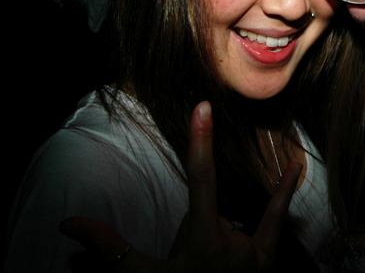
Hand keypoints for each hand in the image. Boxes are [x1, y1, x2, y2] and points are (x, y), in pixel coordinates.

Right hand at [59, 101, 301, 271]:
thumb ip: (109, 250)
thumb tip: (69, 224)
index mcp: (203, 238)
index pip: (201, 179)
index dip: (201, 141)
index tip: (204, 107)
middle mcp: (234, 241)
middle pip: (213, 210)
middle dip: (197, 228)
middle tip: (190, 261)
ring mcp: (255, 251)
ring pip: (234, 222)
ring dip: (220, 234)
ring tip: (210, 266)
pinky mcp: (268, 260)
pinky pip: (275, 219)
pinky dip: (284, 193)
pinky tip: (296, 167)